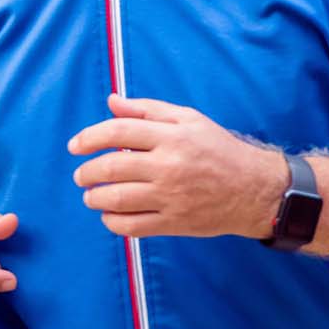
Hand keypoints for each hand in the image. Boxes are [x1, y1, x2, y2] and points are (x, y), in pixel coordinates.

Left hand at [68, 94, 285, 238]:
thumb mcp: (188, 120)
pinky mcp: (174, 222)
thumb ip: (146, 110)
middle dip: (86, 173)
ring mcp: (171, 196)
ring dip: (94, 198)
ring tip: (92, 196)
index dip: (88, 138)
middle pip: (110, 168)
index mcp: (171, 136)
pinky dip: (112, 222)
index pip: (117, 132)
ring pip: (116, 199)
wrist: (254, 190)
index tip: (74, 146)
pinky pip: (131, 226)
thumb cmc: (218, 150)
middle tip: (81, 176)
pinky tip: (110, 215)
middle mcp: (169, 166)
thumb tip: (111, 101)